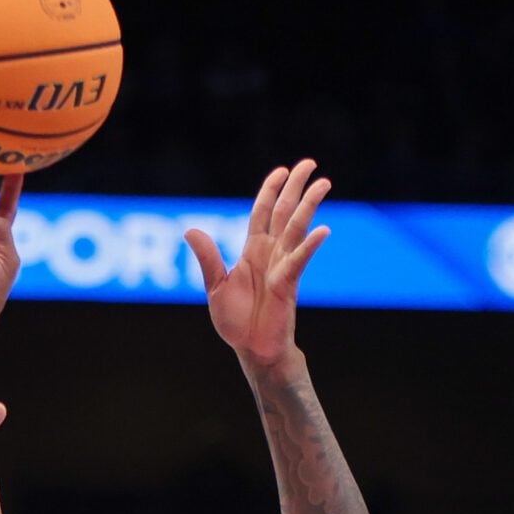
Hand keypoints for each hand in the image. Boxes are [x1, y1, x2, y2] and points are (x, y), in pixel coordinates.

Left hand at [184, 159, 331, 371]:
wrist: (252, 350)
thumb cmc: (237, 321)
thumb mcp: (215, 286)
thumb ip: (207, 258)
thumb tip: (190, 229)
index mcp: (253, 251)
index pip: (262, 213)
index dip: (270, 191)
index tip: (282, 170)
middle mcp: (271, 254)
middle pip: (285, 212)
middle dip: (296, 187)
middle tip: (310, 163)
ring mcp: (282, 266)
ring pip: (297, 229)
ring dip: (309, 205)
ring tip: (324, 183)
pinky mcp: (288, 284)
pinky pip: (299, 260)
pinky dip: (309, 245)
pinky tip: (323, 230)